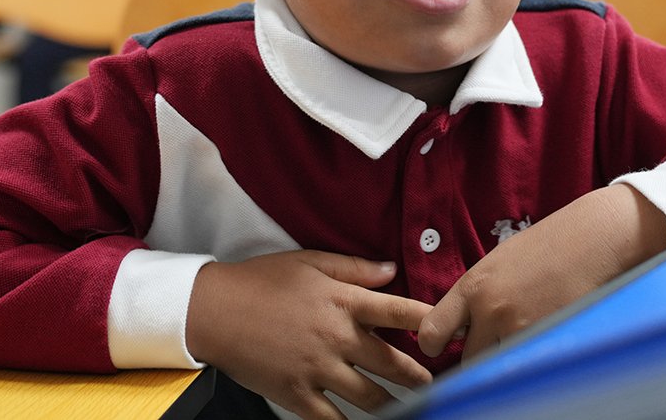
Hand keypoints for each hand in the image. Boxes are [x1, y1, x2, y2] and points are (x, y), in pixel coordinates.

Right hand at [186, 250, 433, 419]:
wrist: (214, 310)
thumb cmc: (262, 280)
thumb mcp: (311, 262)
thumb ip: (354, 269)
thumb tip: (391, 271)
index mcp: (343, 301)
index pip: (398, 311)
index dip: (429, 321)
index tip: (451, 330)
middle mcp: (336, 337)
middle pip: (391, 362)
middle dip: (419, 375)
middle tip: (438, 382)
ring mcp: (317, 369)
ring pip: (368, 395)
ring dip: (395, 404)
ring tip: (413, 408)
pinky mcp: (296, 394)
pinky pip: (330, 419)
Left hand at [418, 184, 665, 360]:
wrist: (595, 237)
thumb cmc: (550, 245)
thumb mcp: (500, 262)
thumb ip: (477, 295)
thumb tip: (460, 327)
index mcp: (474, 285)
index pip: (432, 333)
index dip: (434, 345)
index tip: (442, 346)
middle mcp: (491, 309)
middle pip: (468, 360)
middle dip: (480, 356)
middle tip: (496, 341)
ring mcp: (521, 327)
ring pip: (499, 366)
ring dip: (508, 357)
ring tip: (527, 332)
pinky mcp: (548, 339)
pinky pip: (528, 363)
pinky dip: (533, 357)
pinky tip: (545, 335)